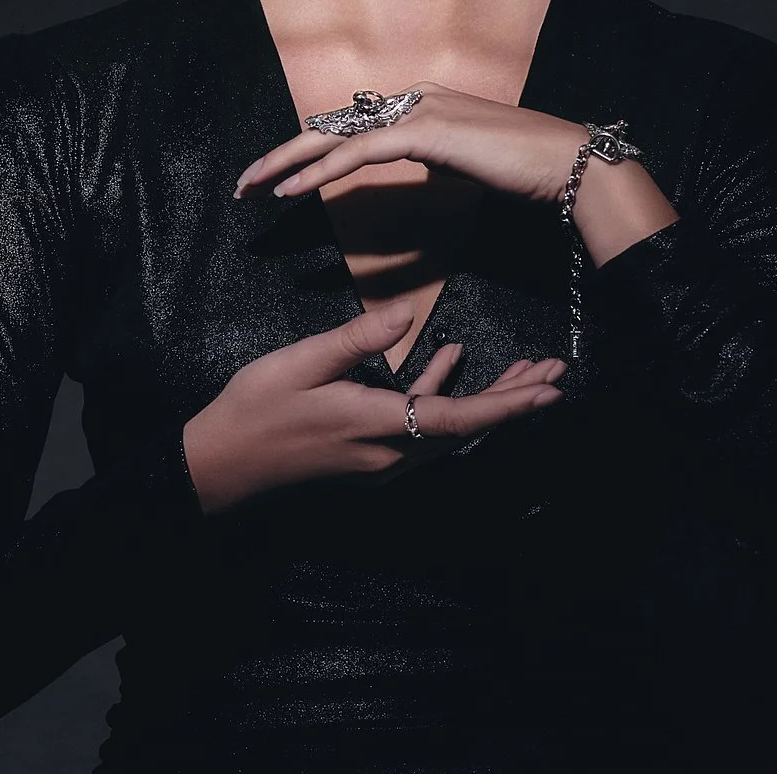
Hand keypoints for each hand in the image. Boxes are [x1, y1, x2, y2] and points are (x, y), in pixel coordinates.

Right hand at [181, 301, 566, 515]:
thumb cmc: (256, 409)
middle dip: (515, 400)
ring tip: (524, 369)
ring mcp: (380, 458)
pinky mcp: (368, 452)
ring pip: (450, 426)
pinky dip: (441, 391)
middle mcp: (389, 453)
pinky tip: (453, 356)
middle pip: (467, 426)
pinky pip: (421, 424)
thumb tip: (410, 312)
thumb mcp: (301, 363)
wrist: (220, 466)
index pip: (457, 418)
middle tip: (556, 372)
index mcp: (376, 428)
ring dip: (488, 398)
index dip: (508, 405)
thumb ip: (358, 338)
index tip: (549, 390)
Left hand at [234, 81, 592, 207]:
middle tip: (245, 182)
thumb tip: (415, 167)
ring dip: (288, 164)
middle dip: (282, 155)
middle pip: (332, 127)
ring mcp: (419, 111)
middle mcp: (413, 98)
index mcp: (420, 103)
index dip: (309, 153)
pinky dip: (323, 172)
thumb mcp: (464, 163)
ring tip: (253, 187)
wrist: (565, 163)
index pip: (350, 129)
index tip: (277, 179)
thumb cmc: (522, 168)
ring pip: (336, 137)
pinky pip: (360, 154)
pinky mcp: (425, 132)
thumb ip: (434, 159)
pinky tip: (294, 190)